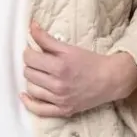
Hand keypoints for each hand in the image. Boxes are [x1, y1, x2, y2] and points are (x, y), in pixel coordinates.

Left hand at [19, 20, 136, 116]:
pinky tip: (25, 95)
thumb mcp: (69, 48)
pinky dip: (29, 103)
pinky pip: (39, 110)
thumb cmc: (91, 62)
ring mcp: (60, 99)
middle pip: (29, 73)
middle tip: (38, 62)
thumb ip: (46, 39)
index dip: (29, 52)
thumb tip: (31, 26)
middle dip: (31, 65)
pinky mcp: (63, 110)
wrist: (110, 80)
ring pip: (31, 89)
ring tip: (39, 75)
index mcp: (60, 66)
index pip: (30, 58)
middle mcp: (58, 85)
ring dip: (32, 80)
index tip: (34, 51)